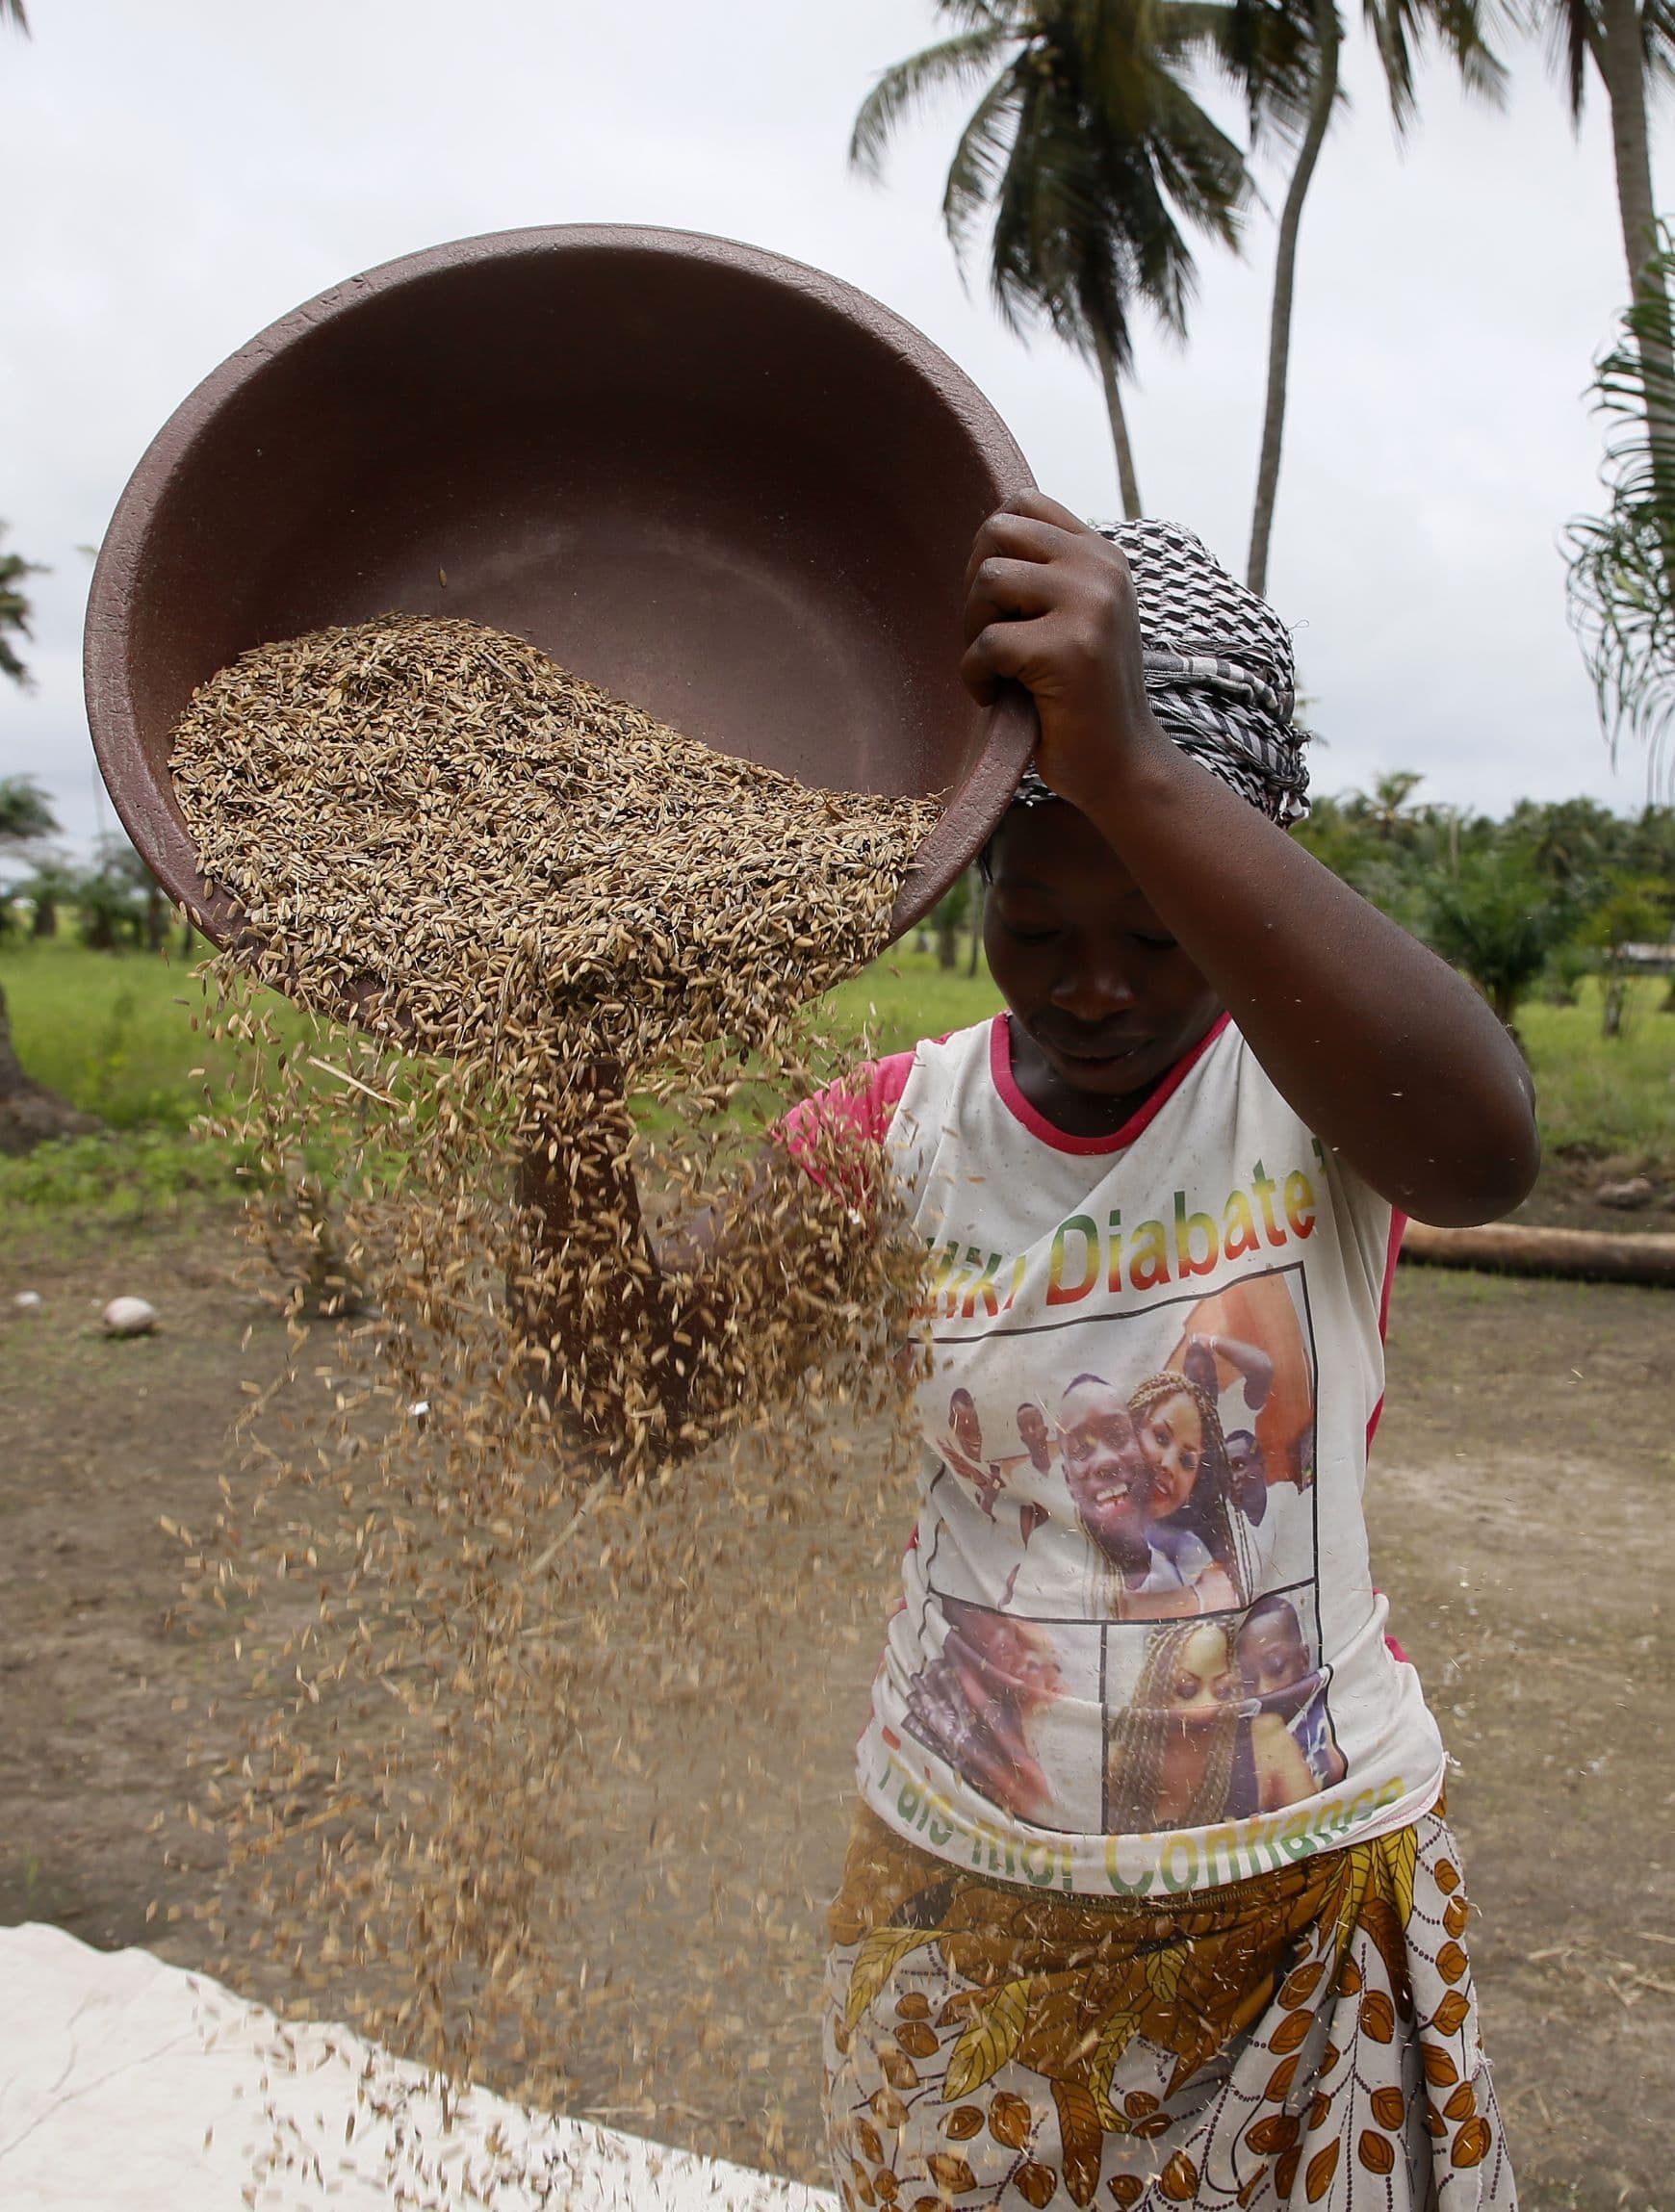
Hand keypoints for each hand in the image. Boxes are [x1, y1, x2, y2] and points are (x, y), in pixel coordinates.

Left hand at [960, 491, 1164, 814]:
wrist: (1122, 764)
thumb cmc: (1081, 698)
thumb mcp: (1073, 618)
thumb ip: (1044, 575)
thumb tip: (980, 540)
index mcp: (1101, 555)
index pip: (1024, 502)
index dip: (990, 547)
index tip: (996, 602)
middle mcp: (1101, 569)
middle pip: (997, 532)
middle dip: (975, 587)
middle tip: (987, 636)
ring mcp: (1090, 605)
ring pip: (988, 580)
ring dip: (972, 630)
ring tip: (994, 668)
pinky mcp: (1070, 648)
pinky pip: (987, 642)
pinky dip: (974, 676)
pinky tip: (994, 698)